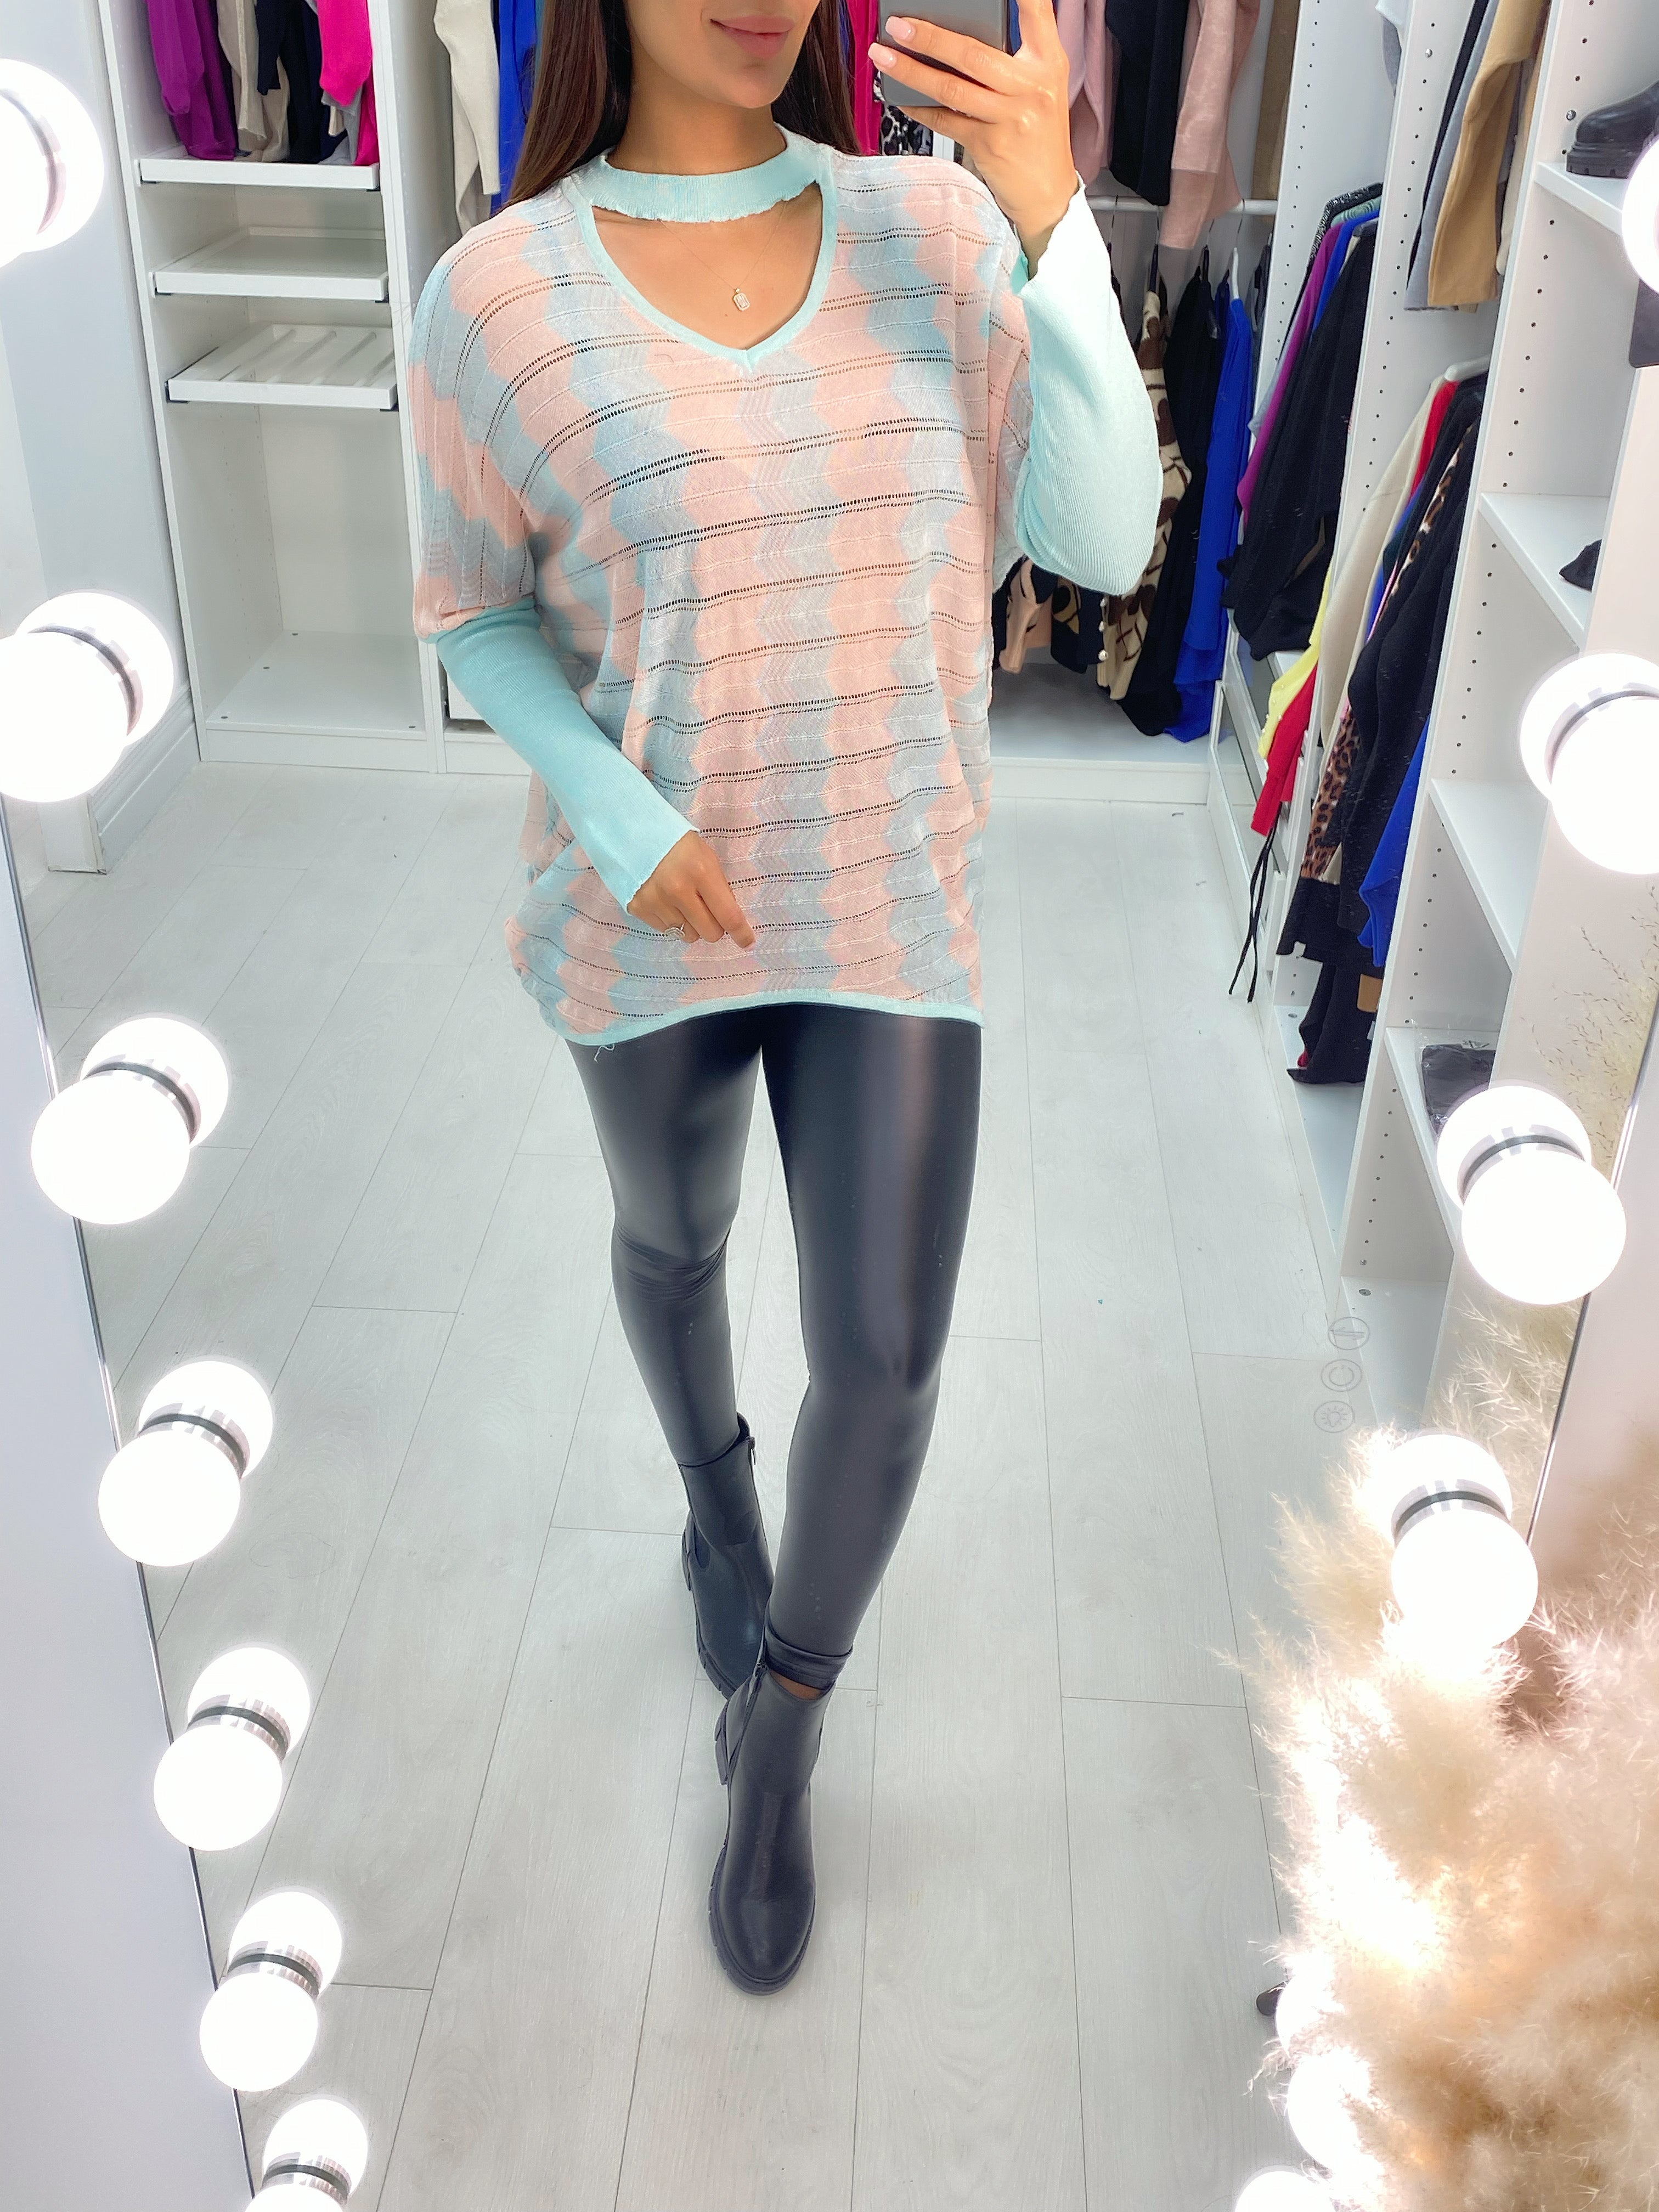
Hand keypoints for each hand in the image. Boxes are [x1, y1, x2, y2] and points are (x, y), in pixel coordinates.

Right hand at [627, 830, 755, 948]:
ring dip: (691, 924)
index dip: (741, 933)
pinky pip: (666, 931)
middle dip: (714, 926)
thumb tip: (729, 920)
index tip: (747, 942)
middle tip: (708, 911)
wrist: (634, 835)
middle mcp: (678, 891)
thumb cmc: (678, 845)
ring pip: (687, 935)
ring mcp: (656, 901)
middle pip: (709, 933)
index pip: (728, 915)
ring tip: (683, 903)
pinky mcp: (638, 908)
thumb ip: (719, 888)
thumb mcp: (706, 857)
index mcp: (701, 872)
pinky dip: (671, 921)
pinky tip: (666, 902)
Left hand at [870, 0, 1077, 264]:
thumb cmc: (1038, 133)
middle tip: (898, 25)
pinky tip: (899, 96)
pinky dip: (920, 108)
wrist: (1048, 193)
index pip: (1035, 11)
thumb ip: (1013, 58)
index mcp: (1048, 61)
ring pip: (952, 88)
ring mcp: (1010, 117)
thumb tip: (959, 32)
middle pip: (973, 54)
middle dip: (930, 37)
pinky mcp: (990, 146)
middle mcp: (1032, 86)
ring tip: (883, 55)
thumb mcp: (1041, 86)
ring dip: (911, 71)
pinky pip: (946, 121)